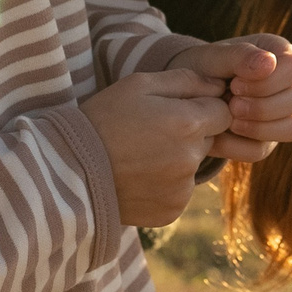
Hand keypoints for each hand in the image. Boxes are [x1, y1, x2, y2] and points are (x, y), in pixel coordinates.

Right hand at [77, 69, 232, 228]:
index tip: (176, 109)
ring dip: (178, 159)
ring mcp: (182, 189)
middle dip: (190, 133)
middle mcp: (192, 158)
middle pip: (209, 139)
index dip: (202, 107)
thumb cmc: (103, 119)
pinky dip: (166, 184)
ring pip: (194, 165)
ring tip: (140, 155)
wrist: (68, 171)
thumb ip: (186, 80)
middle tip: (152, 132)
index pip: (223, 111)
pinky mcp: (171, 211)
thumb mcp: (139, 84)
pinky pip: (179, 191)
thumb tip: (219, 85)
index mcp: (188, 123)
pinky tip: (138, 177)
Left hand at [171, 34, 291, 161]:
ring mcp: (284, 114)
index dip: (267, 82)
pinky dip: (235, 146)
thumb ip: (240, 55)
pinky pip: (262, 150)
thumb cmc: (204, 68)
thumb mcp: (215, 57)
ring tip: (229, 119)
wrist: (185, 95)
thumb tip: (268, 63)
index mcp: (281, 54)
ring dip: (259, 128)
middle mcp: (291, 82)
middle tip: (232, 104)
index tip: (235, 84)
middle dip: (265, 106)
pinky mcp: (267, 140)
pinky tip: (218, 132)